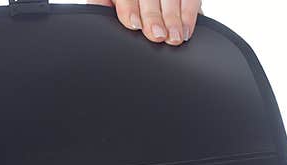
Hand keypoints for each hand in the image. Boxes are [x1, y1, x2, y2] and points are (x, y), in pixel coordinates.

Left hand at [86, 0, 203, 44]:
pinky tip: (186, 31)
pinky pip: (190, 0)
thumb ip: (101, 6)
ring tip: (175, 38)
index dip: (129, 8)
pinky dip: (189, 15)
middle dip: (154, 16)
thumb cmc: (123, 4)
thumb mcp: (109, 1)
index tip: (133, 25)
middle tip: (157, 35)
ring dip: (175, 18)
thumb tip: (96, 14)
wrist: (142, 2)